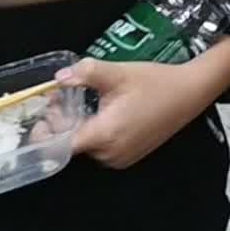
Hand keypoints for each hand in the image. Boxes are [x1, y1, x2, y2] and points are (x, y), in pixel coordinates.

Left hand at [58, 42, 229, 168]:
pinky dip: (92, 132)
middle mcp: (110, 154)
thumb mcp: (118, 72)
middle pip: (72, 145)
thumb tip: (59, 78)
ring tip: (75, 102)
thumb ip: (85, 73)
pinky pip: (100, 147)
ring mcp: (120, 158)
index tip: (39, 119)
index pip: (62, 147)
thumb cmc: (155, 82)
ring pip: (86, 146)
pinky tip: (96, 112)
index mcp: (105, 135)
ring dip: (76, 128)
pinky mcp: (128, 156)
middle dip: (60, 124)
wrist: (190, 93)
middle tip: (58, 99)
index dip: (45, 135)